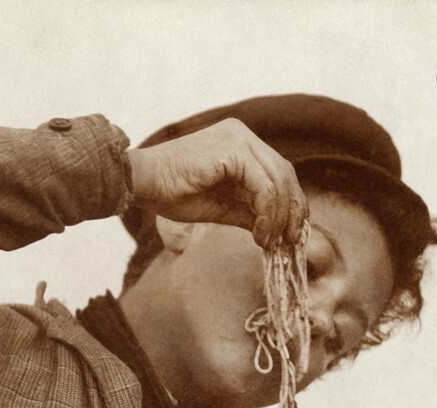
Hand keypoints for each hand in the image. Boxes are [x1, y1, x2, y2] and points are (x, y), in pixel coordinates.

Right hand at [126, 118, 306, 247]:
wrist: (142, 183)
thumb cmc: (174, 194)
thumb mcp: (224, 207)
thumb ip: (252, 212)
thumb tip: (280, 232)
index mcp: (241, 143)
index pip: (280, 172)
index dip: (292, 204)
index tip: (291, 234)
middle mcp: (243, 135)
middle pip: (285, 174)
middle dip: (293, 212)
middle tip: (291, 241)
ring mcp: (239, 138)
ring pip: (279, 181)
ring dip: (279, 218)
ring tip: (269, 242)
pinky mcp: (233, 150)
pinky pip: (264, 186)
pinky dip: (268, 214)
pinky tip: (259, 234)